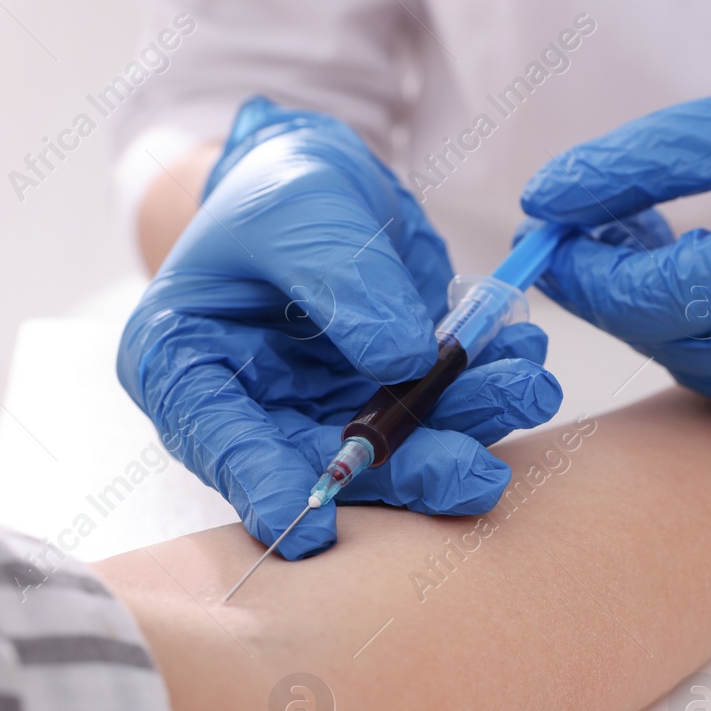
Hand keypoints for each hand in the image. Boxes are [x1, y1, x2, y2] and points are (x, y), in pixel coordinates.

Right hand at [120, 98, 561, 557]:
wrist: (321, 181)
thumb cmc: (277, 189)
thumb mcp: (299, 208)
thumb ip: (341, 279)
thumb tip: (403, 360)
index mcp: (185, 365)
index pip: (218, 441)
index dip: (264, 486)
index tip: (314, 529)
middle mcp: (252, 409)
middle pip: (324, 464)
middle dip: (407, 471)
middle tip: (474, 471)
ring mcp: (323, 414)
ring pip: (396, 450)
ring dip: (464, 429)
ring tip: (525, 389)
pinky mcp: (383, 405)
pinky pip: (438, 414)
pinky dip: (484, 394)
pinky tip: (522, 364)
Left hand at [519, 79, 710, 452]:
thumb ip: (646, 163)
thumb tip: (546, 197)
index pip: (634, 292)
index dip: (580, 263)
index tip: (553, 230)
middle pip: (661, 337)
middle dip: (627, 283)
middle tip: (618, 224)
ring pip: (704, 371)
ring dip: (683, 314)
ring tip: (708, 244)